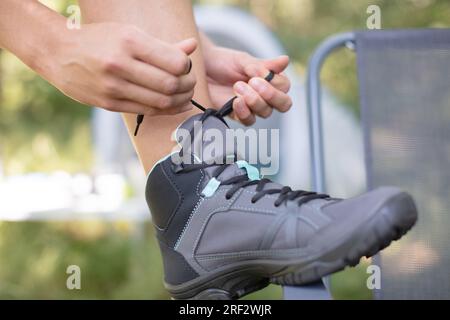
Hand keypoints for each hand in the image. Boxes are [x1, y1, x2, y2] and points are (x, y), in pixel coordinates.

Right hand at [42, 23, 196, 114]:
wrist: (58, 52)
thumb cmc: (100, 40)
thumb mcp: (130, 33)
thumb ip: (163, 45)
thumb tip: (192, 47)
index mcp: (129, 41)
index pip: (174, 62)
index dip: (187, 67)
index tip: (186, 66)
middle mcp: (121, 64)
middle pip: (170, 85)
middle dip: (187, 86)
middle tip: (189, 83)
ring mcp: (113, 87)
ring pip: (161, 102)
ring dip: (180, 100)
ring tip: (184, 94)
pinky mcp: (109, 103)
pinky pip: (147, 110)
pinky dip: (165, 109)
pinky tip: (172, 104)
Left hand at [203, 46, 291, 124]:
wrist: (202, 69)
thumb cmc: (224, 62)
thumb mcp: (243, 60)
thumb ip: (263, 65)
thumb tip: (285, 60)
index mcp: (271, 80)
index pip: (285, 87)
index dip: (275, 84)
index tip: (257, 75)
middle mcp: (265, 95)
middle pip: (283, 104)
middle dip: (271, 95)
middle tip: (254, 83)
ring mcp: (253, 107)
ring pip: (266, 112)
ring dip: (254, 100)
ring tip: (237, 86)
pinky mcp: (239, 115)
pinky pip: (249, 120)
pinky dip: (244, 112)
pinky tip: (235, 101)